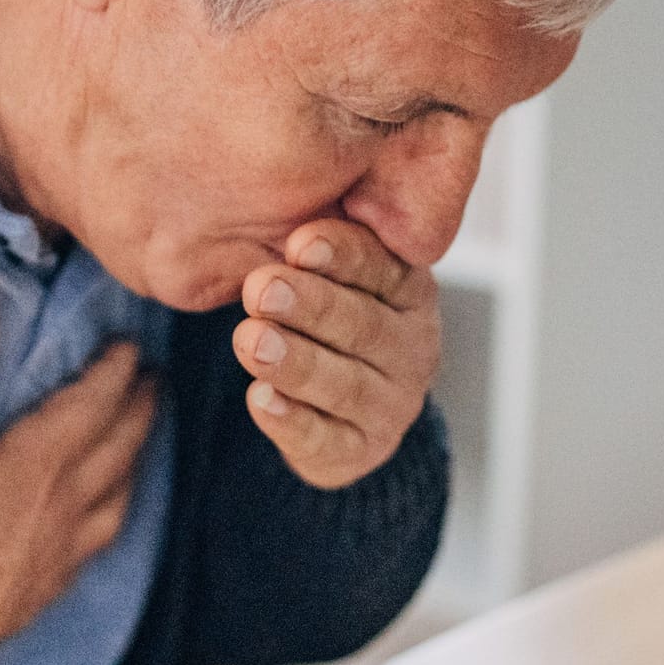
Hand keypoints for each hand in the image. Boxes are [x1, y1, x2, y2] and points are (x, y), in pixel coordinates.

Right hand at [0, 280, 157, 664]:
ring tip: (141, 437)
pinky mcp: (45, 587)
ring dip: (135, 455)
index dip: (116, 366)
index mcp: (43, 457)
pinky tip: (100, 520)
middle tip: (156, 378)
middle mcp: (67, 500)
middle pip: (121, 442)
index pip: (96, 399)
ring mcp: (61, 549)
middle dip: (141, 404)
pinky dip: (112, 512)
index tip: (132, 341)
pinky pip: (98, 538)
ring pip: (118, 491)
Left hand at [232, 220, 440, 490]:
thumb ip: (317, 240)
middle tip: (261, 289)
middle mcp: (414, 347)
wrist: (333, 400)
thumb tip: (291, 213)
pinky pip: (326, 439)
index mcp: (410, 289)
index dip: (342, 255)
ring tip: (250, 341)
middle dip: (310, 307)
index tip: (299, 244)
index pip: (382, 268)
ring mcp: (392, 405)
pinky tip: (260, 399)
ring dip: (296, 362)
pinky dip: (292, 421)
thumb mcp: (327, 267)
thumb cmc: (323, 308)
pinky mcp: (361, 451)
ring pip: (345, 385)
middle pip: (363, 326)